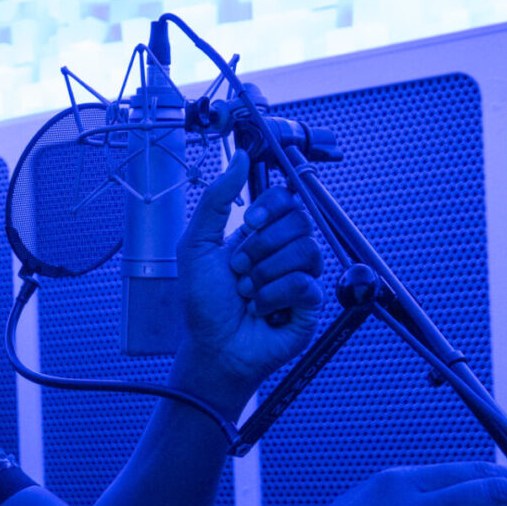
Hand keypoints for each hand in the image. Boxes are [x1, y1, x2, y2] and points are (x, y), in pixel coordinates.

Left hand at [174, 149, 322, 398]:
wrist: (212, 347)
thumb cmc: (203, 303)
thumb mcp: (196, 245)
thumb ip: (216, 199)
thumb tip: (239, 157)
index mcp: (260, 233)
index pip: (287, 198)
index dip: (273, 206)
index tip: (252, 222)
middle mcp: (284, 251)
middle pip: (300, 220)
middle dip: (261, 248)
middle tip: (240, 270)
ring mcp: (300, 276)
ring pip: (305, 251)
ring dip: (264, 275)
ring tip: (248, 293)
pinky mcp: (310, 304)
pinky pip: (304, 284)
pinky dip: (273, 297)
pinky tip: (261, 310)